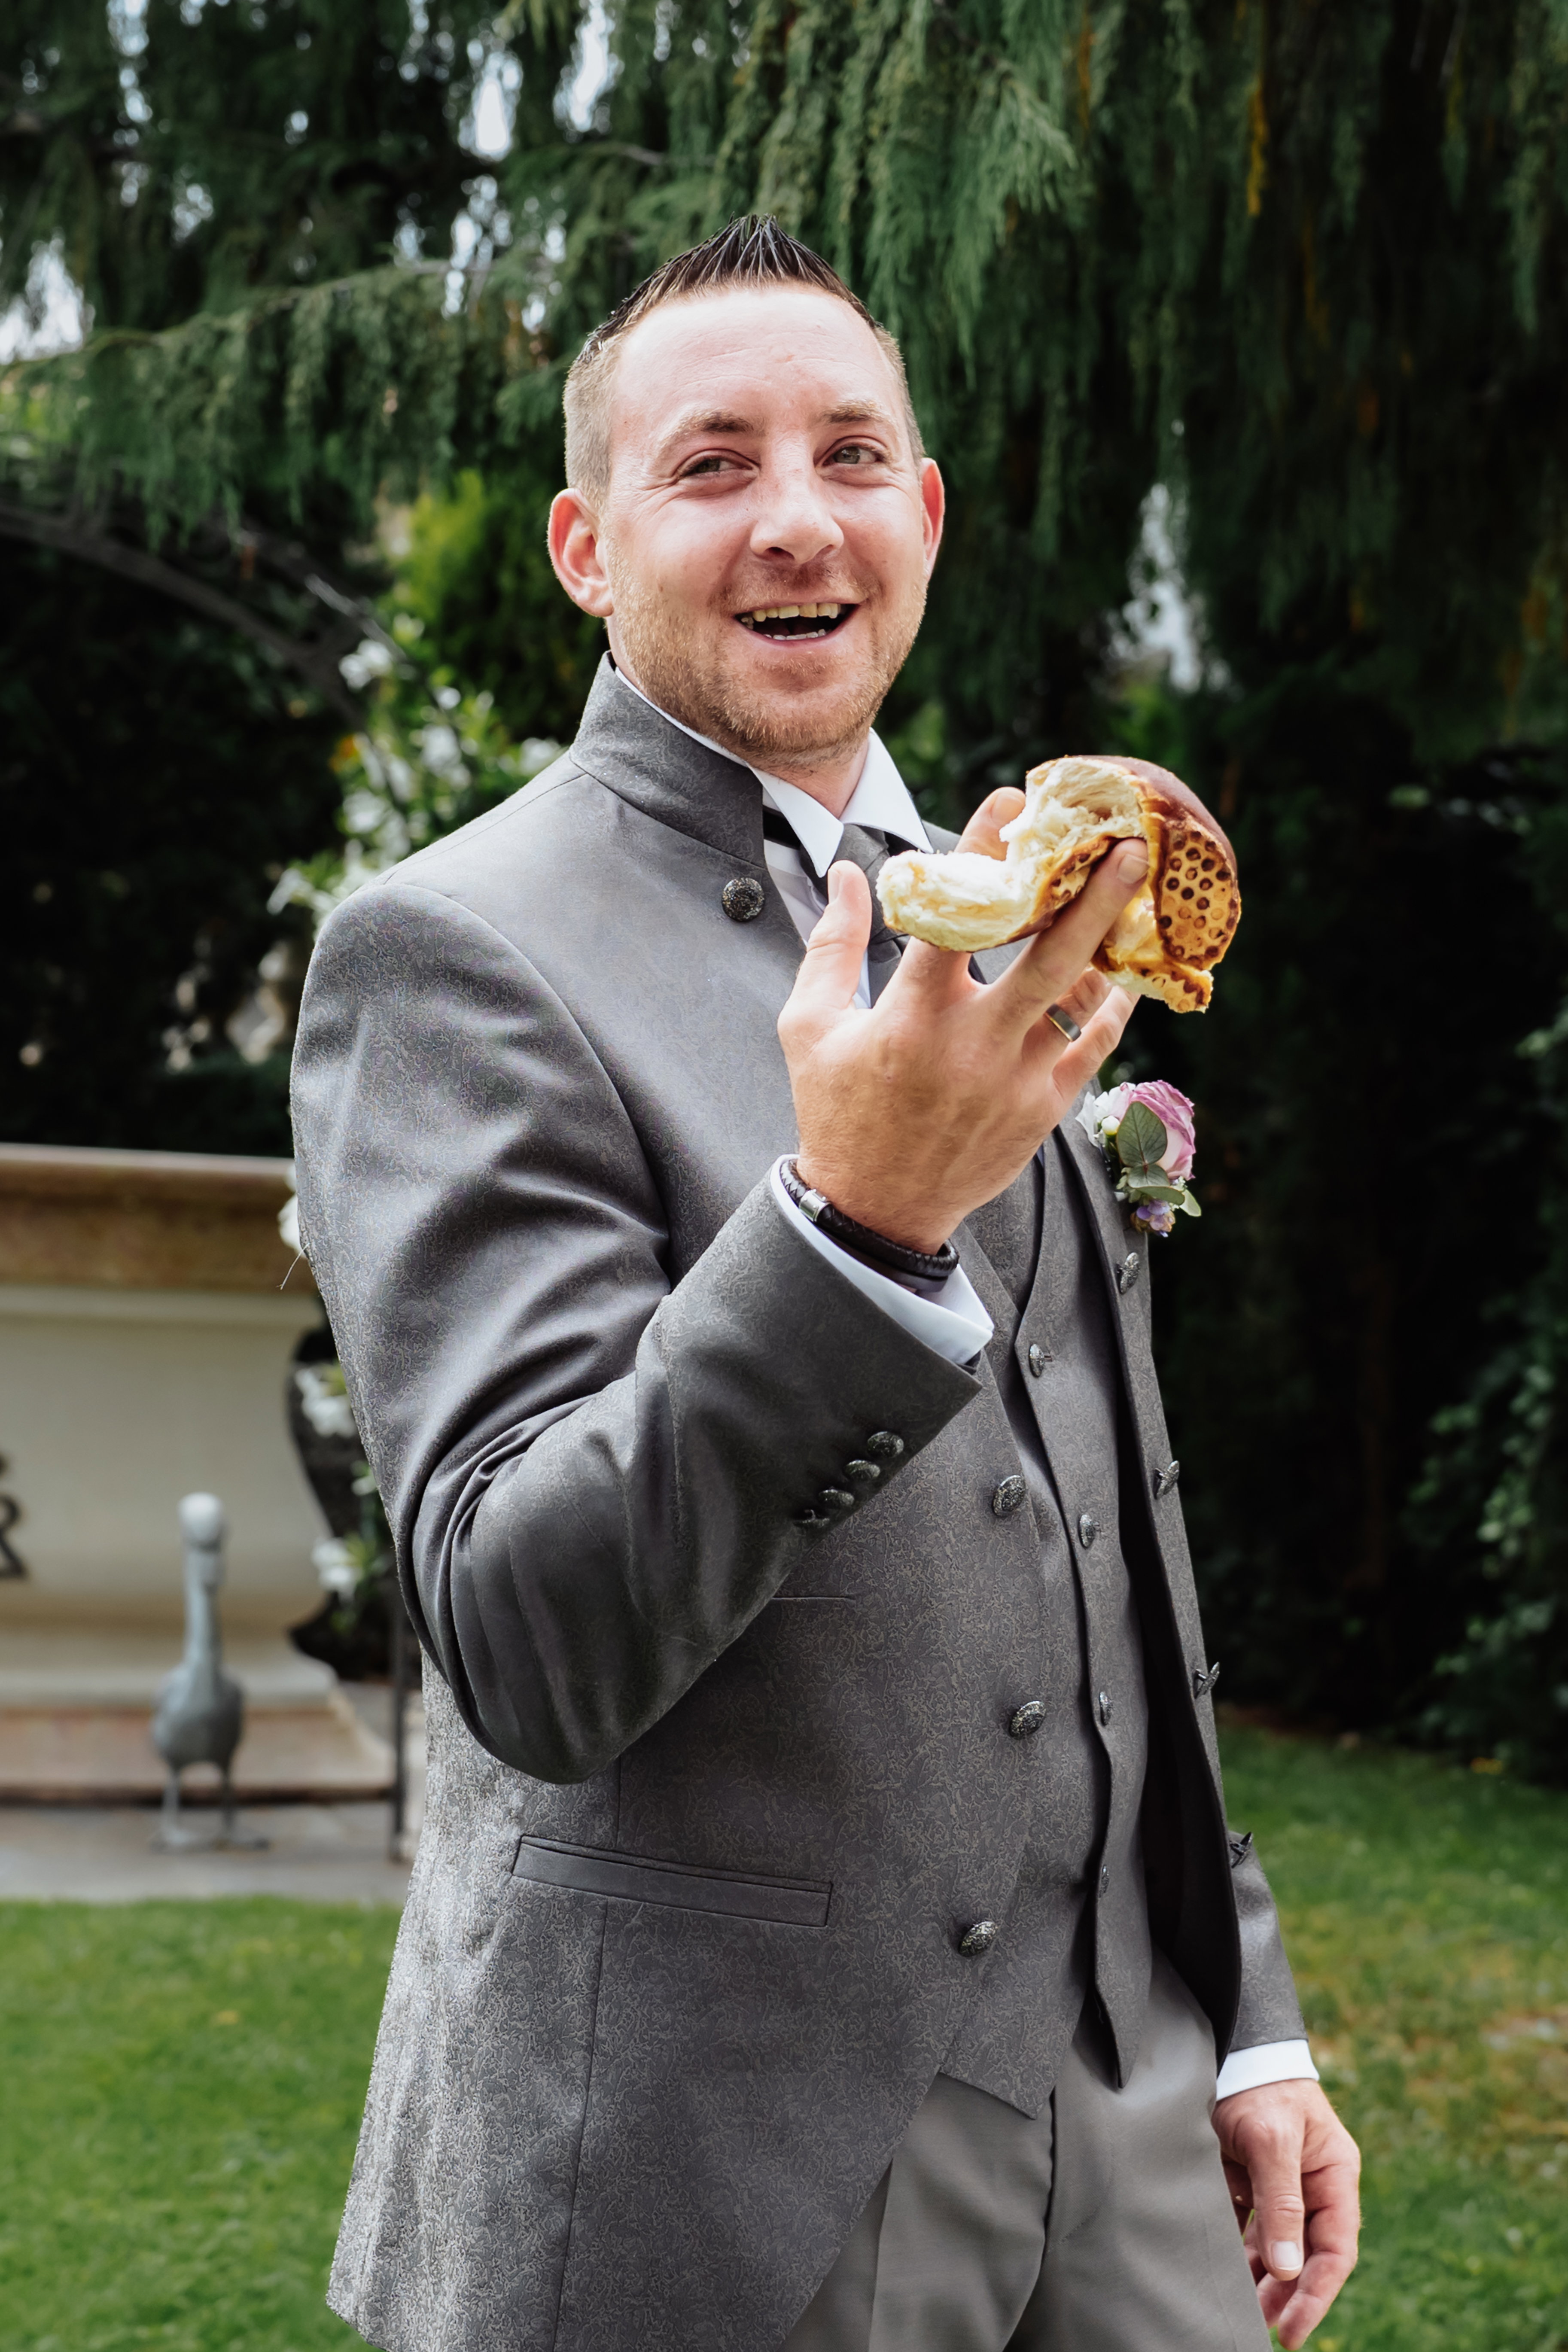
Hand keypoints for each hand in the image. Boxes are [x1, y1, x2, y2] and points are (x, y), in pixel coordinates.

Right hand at [777, 787, 1148, 1252]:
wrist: (874, 1211)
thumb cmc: (836, 1112)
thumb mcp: (810, 1027)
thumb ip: (832, 945)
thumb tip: (845, 873)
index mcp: (911, 1016)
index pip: (957, 916)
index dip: (982, 851)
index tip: (1010, 800)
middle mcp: (971, 1045)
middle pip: (1048, 955)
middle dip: (1093, 895)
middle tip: (1128, 846)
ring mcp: (1015, 1080)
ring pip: (1080, 1000)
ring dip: (1108, 946)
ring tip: (1132, 902)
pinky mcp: (1042, 1112)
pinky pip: (1091, 1047)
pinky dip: (1107, 1009)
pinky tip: (1118, 976)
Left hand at [1213, 2078, 1360, 2348]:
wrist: (1227, 2046)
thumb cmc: (1259, 2085)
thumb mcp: (1272, 2139)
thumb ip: (1280, 2201)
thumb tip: (1288, 2268)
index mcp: (1334, 2175)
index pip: (1335, 2249)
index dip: (1318, 2293)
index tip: (1294, 2330)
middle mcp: (1312, 2185)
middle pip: (1306, 2255)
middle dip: (1287, 2295)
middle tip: (1262, 2329)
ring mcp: (1280, 2184)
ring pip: (1276, 2246)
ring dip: (1262, 2280)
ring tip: (1240, 2312)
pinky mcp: (1248, 2179)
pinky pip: (1248, 2226)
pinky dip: (1239, 2252)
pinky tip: (1224, 2272)